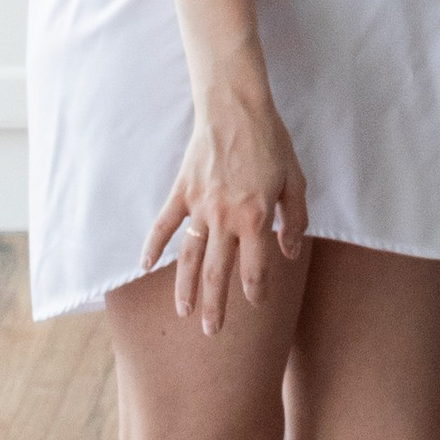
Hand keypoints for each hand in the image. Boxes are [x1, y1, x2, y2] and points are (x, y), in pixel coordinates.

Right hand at [144, 75, 308, 335]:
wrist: (235, 108)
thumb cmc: (270, 143)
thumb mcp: (294, 181)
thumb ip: (293, 220)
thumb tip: (288, 252)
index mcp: (255, 218)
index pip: (255, 268)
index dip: (256, 291)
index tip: (255, 304)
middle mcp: (225, 219)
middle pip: (218, 273)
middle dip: (215, 305)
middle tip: (212, 332)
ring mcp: (199, 207)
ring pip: (189, 257)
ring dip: (186, 288)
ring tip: (184, 313)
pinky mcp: (181, 192)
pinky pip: (163, 224)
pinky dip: (153, 246)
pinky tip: (145, 267)